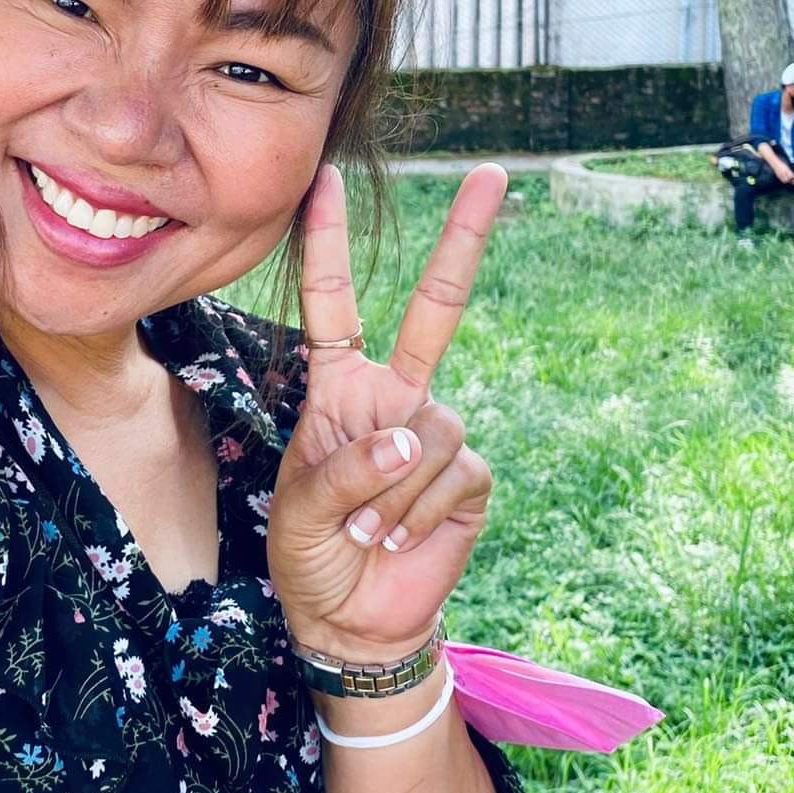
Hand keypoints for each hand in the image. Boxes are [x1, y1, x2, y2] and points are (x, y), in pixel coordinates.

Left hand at [266, 162, 502, 661]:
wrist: (350, 618)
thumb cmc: (310, 554)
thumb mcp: (299, 507)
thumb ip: (345, 467)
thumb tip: (410, 436)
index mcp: (340, 388)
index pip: (335, 304)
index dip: (329, 244)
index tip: (325, 181)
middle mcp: (396, 396)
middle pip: (437, 308)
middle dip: (464, 241)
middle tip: (494, 174)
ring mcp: (437, 432)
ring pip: (429, 430)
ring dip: (389, 489)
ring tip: (366, 528)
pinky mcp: (469, 476)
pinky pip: (450, 473)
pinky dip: (417, 512)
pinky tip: (399, 538)